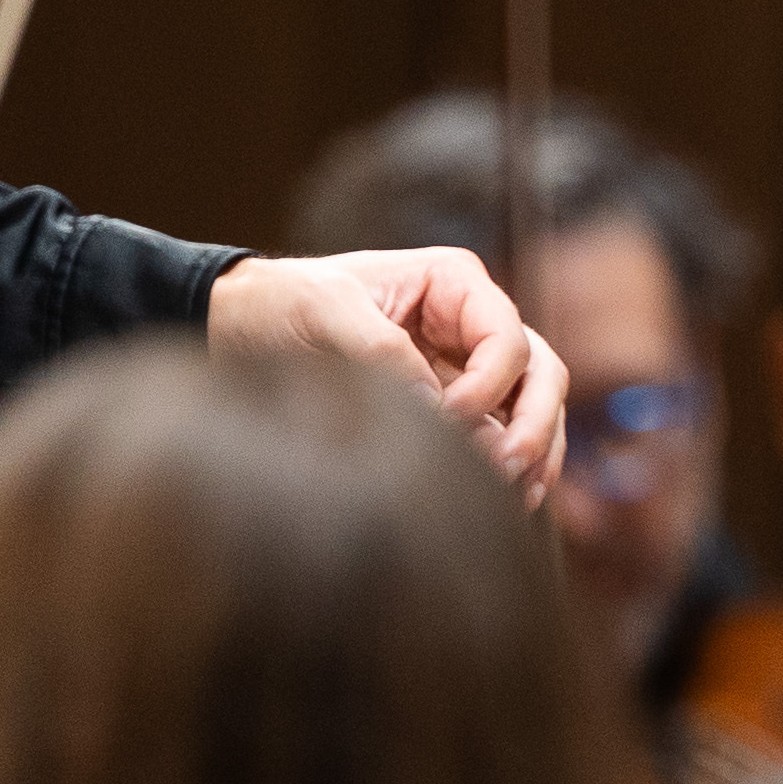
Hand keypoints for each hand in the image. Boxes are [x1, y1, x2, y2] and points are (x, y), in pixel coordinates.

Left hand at [209, 245, 568, 500]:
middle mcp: (470, 323)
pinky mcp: (453, 410)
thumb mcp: (322, 308)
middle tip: (506, 467)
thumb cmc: (282, 302)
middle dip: (533, 422)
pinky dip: (517, 467)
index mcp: (452, 282)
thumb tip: (437, 410)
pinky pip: (504, 437)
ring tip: (516, 495)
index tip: (449, 419)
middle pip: (540, 372)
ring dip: (535, 450)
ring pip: (534, 407)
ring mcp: (466, 368)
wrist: (243, 327)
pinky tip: (509, 501)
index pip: (506, 338)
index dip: (489, 384)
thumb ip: (381, 350)